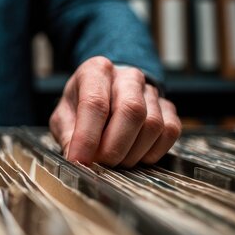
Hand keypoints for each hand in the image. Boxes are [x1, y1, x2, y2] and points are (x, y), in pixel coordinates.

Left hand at [49, 56, 180, 167]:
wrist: (106, 92)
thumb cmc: (81, 104)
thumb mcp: (64, 116)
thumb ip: (68, 136)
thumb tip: (76, 159)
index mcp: (96, 71)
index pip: (95, 103)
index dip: (87, 137)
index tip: (80, 160)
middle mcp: (127, 76)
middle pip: (132, 110)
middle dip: (115, 146)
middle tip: (101, 164)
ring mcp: (151, 90)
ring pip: (153, 124)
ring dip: (133, 152)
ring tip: (114, 161)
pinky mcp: (168, 107)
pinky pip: (169, 132)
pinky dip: (152, 152)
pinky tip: (134, 156)